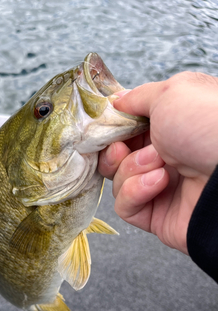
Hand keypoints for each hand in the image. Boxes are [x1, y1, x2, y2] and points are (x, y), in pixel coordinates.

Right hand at [98, 71, 217, 254]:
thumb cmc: (209, 125)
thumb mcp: (171, 94)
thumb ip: (138, 97)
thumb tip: (117, 102)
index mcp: (170, 125)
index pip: (126, 129)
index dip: (111, 129)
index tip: (102, 127)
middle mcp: (166, 155)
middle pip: (116, 156)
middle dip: (114, 151)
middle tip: (122, 147)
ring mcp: (161, 187)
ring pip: (118, 181)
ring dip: (131, 170)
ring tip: (159, 164)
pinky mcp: (157, 216)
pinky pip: (126, 206)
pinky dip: (135, 192)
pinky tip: (159, 183)